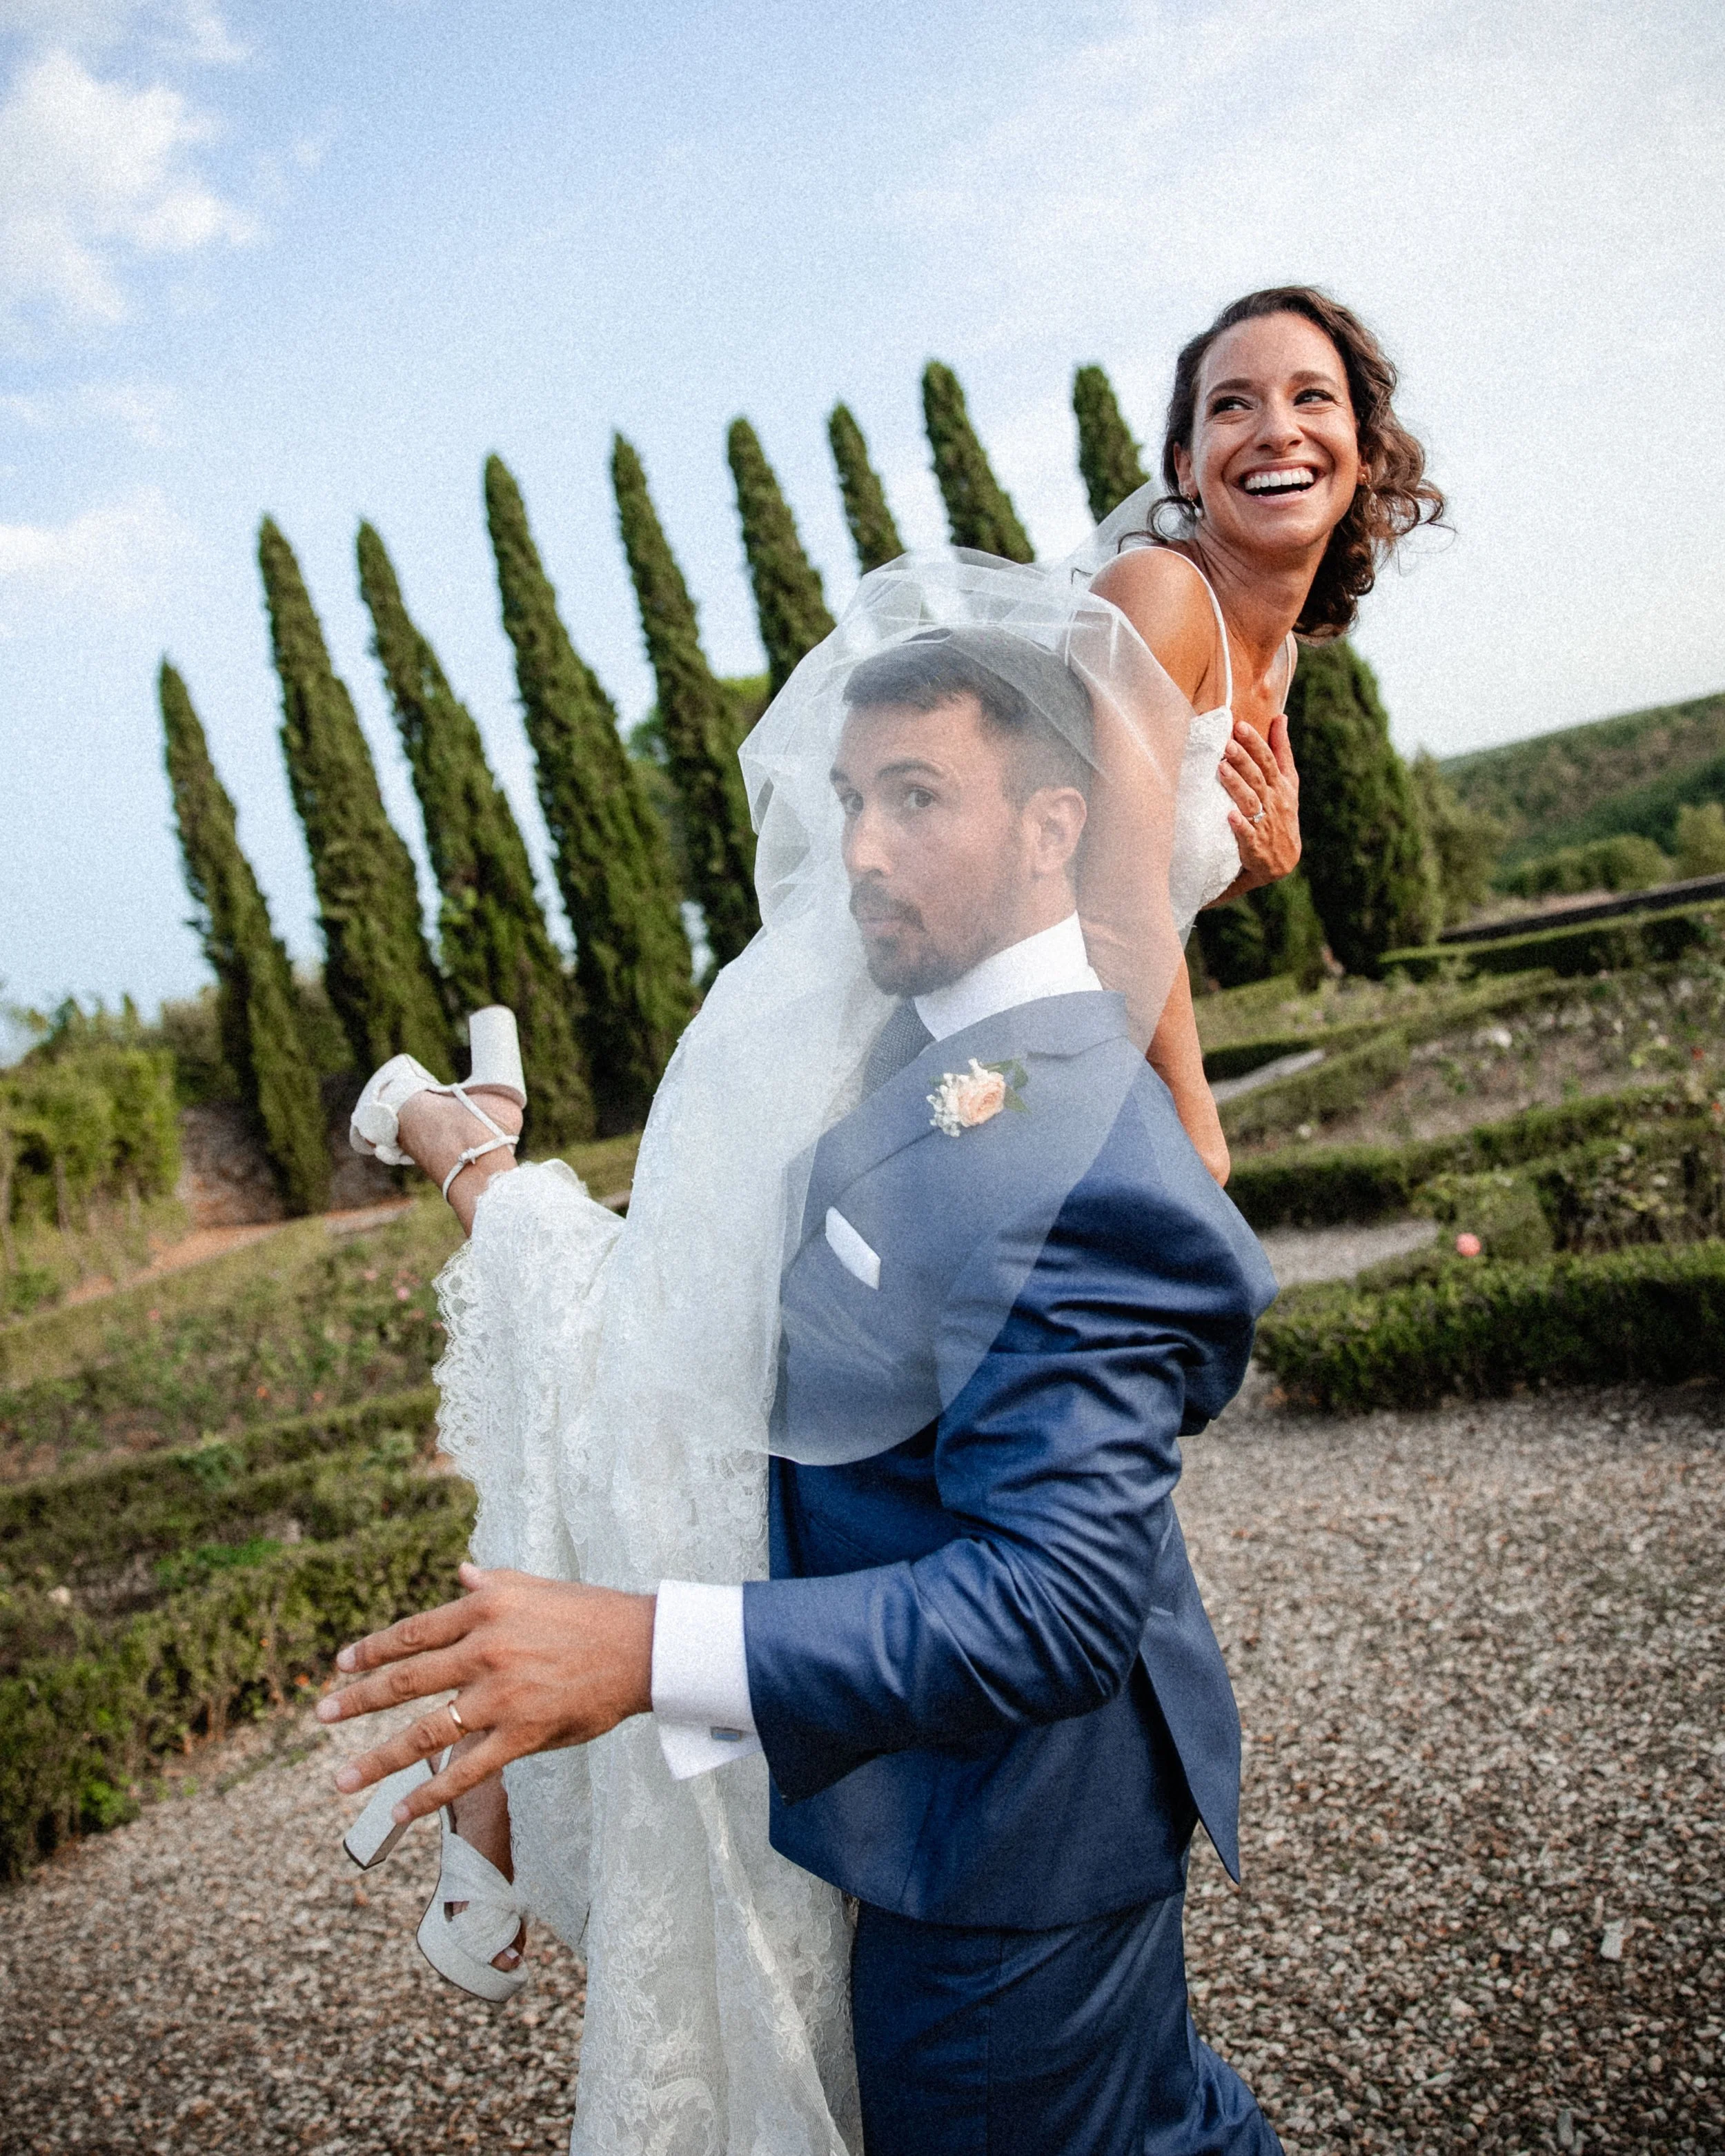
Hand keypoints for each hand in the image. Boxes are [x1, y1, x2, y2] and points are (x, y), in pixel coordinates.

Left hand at [317, 1561, 655, 1825]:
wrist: (642, 1648)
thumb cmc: (588, 1613)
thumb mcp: (536, 1588)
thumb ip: (492, 1585)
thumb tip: (460, 1575)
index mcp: (484, 1610)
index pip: (412, 1632)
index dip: (372, 1650)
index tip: (340, 1664)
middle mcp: (485, 1650)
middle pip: (406, 1680)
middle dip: (357, 1700)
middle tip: (320, 1713)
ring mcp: (501, 1695)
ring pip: (424, 1732)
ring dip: (377, 1759)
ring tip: (342, 1779)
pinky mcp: (522, 1734)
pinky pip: (465, 1771)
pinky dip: (428, 1795)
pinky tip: (399, 1811)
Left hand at [1219, 710, 1300, 891]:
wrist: (1283, 861)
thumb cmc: (1282, 814)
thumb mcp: (1288, 782)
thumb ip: (1282, 751)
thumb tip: (1280, 717)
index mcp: (1281, 786)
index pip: (1270, 760)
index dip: (1256, 743)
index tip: (1240, 725)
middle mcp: (1274, 802)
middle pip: (1258, 777)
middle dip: (1243, 759)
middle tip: (1227, 743)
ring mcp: (1264, 824)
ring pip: (1250, 801)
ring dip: (1236, 785)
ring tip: (1221, 768)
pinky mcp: (1255, 845)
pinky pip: (1247, 834)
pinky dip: (1240, 825)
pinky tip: (1230, 815)